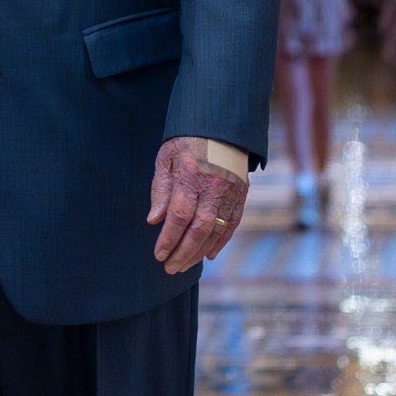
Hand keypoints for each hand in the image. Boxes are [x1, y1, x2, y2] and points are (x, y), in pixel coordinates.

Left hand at [146, 136, 248, 273]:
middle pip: (199, 230)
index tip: (158, 254)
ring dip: (199, 253)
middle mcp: (213, 188)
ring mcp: (230, 193)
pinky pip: (232, 224)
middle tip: (170, 268)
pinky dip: (221, 242)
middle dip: (183, 253)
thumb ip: (161, 189)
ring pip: (216, 231)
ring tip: (184, 265)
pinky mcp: (241, 195)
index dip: (168, 239)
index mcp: (191, 177)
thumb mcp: (167, 158)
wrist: (221, 127)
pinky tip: (208, 254)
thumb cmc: (188, 142)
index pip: (179, 216)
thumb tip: (154, 219)